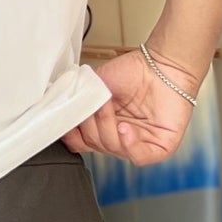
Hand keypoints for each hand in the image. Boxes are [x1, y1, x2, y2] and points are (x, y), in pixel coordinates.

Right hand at [62, 48, 197, 166]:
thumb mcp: (94, 85)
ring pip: (113, 149)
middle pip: (94, 145)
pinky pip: (139, 157)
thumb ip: (76, 100)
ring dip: (107, 127)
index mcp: (102, 127)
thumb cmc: (132, 71)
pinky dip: (129, 145)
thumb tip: (58, 113)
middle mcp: (119, 137)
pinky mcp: (160, 147)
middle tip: (96, 103)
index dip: (72, 134)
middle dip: (91, 124)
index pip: (80, 142)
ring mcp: (139, 143)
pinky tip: (126, 128)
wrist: (163, 64)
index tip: (68, 119)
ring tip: (109, 106)